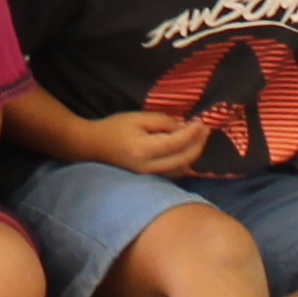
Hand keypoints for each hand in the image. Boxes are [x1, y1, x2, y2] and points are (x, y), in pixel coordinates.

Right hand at [86, 108, 214, 177]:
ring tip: (198, 139)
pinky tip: (187, 151)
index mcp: (144, 150)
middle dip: (198, 145)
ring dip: (193, 155)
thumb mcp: (138, 117)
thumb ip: (162, 122)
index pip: (177, 143)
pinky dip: (184, 162)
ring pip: (181, 170)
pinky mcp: (149, 178)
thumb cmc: (114, 128)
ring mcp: (149, 176)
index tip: (202, 123)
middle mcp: (149, 167)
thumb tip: (184, 127)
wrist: (92, 146)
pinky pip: (174, 173)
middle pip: (183, 160)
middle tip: (205, 130)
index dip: (193, 133)